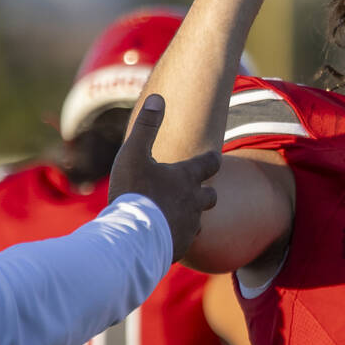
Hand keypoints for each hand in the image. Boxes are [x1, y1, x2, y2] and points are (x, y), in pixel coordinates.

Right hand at [108, 94, 219, 261]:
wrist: (133, 238)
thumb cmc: (133, 192)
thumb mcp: (134, 154)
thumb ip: (147, 126)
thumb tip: (158, 98)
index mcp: (186, 178)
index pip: (210, 163)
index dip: (211, 159)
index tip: (212, 157)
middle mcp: (194, 202)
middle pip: (211, 195)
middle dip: (205, 191)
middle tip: (194, 189)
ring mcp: (189, 226)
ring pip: (198, 220)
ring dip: (190, 215)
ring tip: (174, 214)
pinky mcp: (180, 246)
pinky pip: (184, 239)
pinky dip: (177, 236)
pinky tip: (165, 236)